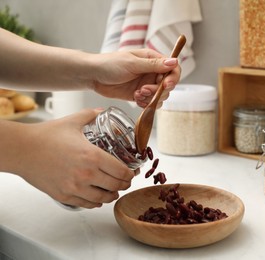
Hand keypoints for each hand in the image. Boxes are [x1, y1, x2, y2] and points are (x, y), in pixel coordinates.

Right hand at [16, 109, 135, 208]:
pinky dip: (95, 203)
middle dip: (124, 184)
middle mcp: (86, 174)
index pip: (121, 171)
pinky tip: (97, 198)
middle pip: (116, 186)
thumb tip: (101, 111)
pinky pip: (86, 204)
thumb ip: (91, 115)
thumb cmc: (45, 136)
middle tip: (126, 181)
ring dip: (112, 196)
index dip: (130, 173)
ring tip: (114, 191)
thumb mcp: (73, 121)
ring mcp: (75, 187)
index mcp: (93, 156)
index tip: (132, 172)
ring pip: (103, 199)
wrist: (22, 150)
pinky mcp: (64, 195)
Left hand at [90, 49, 180, 107]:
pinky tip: (135, 99)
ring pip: (161, 96)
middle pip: (168, 85)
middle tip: (144, 90)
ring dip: (151, 98)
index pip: (172, 68)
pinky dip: (146, 103)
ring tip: (137, 94)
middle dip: (159, 90)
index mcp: (152, 59)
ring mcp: (146, 84)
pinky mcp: (140, 95)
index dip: (173, 78)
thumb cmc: (109, 64)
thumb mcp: (132, 63)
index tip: (166, 85)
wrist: (93, 76)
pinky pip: (151, 102)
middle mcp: (151, 72)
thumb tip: (174, 62)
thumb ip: (154, 65)